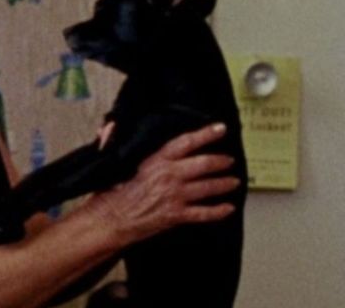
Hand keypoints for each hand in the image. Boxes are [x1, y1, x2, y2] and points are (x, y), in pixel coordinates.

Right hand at [85, 123, 239, 244]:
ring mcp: (175, 196)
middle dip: (221, 162)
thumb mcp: (114, 162)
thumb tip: (110, 125)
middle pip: (204, 164)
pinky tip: (228, 208)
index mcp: (156, 160)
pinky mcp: (177, 215)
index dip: (206, 134)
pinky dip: (219, 211)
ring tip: (234, 182)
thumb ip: (116, 142)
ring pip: (208, 187)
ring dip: (224, 184)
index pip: (186, 142)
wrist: (111, 219)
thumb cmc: (111, 192)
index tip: (220, 128)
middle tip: (229, 160)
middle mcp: (170, 176)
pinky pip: (205, 213)